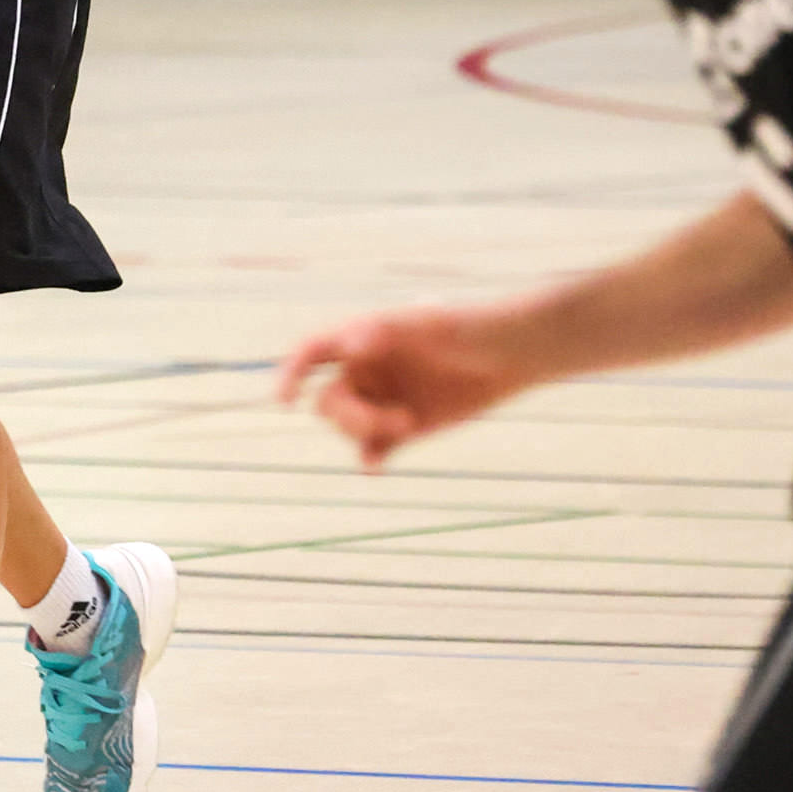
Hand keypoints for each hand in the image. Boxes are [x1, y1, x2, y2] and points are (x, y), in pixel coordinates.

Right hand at [277, 306, 530, 464]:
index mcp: (360, 340)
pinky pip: (371, 450)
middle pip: (328, 402)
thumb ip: (386, 331)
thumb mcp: (427, 324)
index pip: (311, 353)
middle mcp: (364, 371)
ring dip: (367, 433)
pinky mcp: (402, 429)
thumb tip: (349, 343)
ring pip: (348, 427)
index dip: (291, 374)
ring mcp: (382, 400)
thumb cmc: (465, 328)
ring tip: (408, 426)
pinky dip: (370, 459)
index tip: (285, 400)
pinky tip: (376, 466)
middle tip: (393, 422)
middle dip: (350, 416)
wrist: (507, 355)